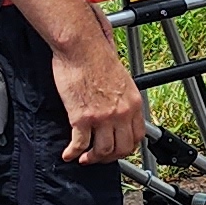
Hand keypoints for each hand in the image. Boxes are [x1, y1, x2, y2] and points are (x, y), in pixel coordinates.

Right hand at [50, 35, 146, 163]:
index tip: (117, 150)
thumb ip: (121, 97)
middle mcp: (122, 112)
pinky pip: (80, 144)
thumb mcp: (121, 79)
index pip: (137, 136)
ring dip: (92, 158)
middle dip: (109, 158)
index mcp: (133, 103)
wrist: (81, 46)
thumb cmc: (96, 56)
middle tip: (99, 158)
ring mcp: (103, 117)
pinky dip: (73, 153)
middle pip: (122, 148)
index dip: (126, 148)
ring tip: (83, 158)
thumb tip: (117, 108)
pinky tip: (68, 154)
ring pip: (103, 151)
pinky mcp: (82, 117)